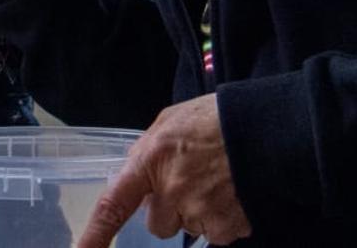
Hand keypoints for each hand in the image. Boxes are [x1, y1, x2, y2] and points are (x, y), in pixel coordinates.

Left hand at [78, 95, 249, 246]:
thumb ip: (147, 150)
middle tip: (190, 180)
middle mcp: (172, 192)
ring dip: (196, 213)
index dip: (95, 234)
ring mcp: (199, 214)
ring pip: (187, 229)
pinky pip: (214, 235)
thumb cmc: (211, 120)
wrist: (261, 129)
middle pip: (157, 224)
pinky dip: (221, 219)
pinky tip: (229, 194)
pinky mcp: (226, 230)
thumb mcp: (169, 122)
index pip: (115, 203)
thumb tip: (130, 175)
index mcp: (151, 160)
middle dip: (169, 208)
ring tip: (215, 181)